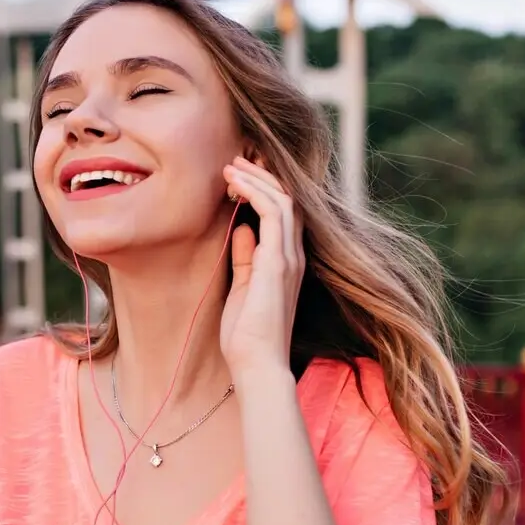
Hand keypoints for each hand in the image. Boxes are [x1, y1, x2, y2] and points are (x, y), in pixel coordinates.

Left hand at [220, 155, 304, 371]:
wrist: (257, 364)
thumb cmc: (247, 335)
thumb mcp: (243, 287)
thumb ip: (246, 257)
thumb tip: (242, 228)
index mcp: (286, 262)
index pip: (284, 213)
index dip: (264, 188)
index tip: (237, 175)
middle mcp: (293, 256)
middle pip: (287, 199)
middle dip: (261, 175)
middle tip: (234, 160)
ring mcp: (289, 258)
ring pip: (284, 200)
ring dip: (257, 178)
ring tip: (231, 166)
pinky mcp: (278, 263)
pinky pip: (275, 214)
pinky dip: (257, 192)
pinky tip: (237, 185)